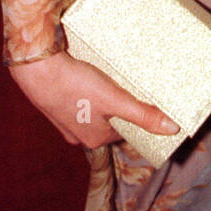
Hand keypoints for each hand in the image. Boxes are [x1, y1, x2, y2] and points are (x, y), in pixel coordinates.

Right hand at [9, 51, 179, 148]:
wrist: (37, 70)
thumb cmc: (76, 86)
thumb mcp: (115, 100)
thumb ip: (143, 115)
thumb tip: (172, 129)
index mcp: (96, 140)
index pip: (127, 131)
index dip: (138, 116)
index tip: (147, 100)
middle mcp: (80, 136)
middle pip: (111, 121)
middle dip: (121, 105)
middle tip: (130, 85)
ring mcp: (65, 122)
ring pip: (95, 111)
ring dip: (105, 98)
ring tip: (112, 79)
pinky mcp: (56, 105)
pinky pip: (80, 102)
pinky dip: (88, 92)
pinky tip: (91, 77)